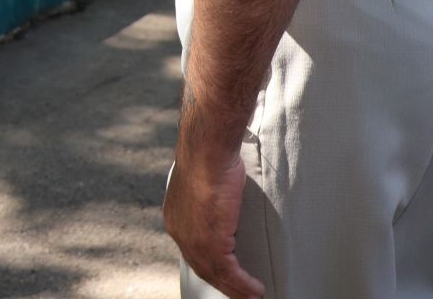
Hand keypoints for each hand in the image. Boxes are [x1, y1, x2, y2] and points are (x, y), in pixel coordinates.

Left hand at [163, 146, 263, 298]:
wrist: (208, 150)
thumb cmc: (210, 156)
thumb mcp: (208, 181)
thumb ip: (212, 199)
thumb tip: (225, 202)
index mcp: (176, 217)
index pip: (193, 249)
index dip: (210, 264)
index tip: (225, 274)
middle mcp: (180, 231)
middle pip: (203, 266)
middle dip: (224, 283)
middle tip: (241, 293)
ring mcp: (192, 238)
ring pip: (216, 274)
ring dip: (237, 289)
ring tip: (253, 296)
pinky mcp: (209, 241)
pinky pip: (229, 272)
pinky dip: (244, 284)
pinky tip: (256, 289)